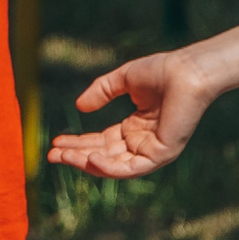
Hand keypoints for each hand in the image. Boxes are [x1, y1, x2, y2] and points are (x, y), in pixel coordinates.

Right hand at [44, 52, 212, 177]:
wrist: (187, 71)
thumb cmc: (162, 71)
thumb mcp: (122, 80)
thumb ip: (101, 92)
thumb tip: (79, 107)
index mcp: (135, 128)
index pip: (101, 142)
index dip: (78, 143)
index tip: (56, 142)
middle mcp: (142, 143)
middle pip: (103, 155)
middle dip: (76, 156)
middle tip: (52, 155)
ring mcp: (152, 151)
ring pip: (113, 166)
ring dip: (86, 163)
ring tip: (63, 156)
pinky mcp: (160, 154)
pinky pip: (131, 169)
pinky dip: (109, 167)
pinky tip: (90, 159)